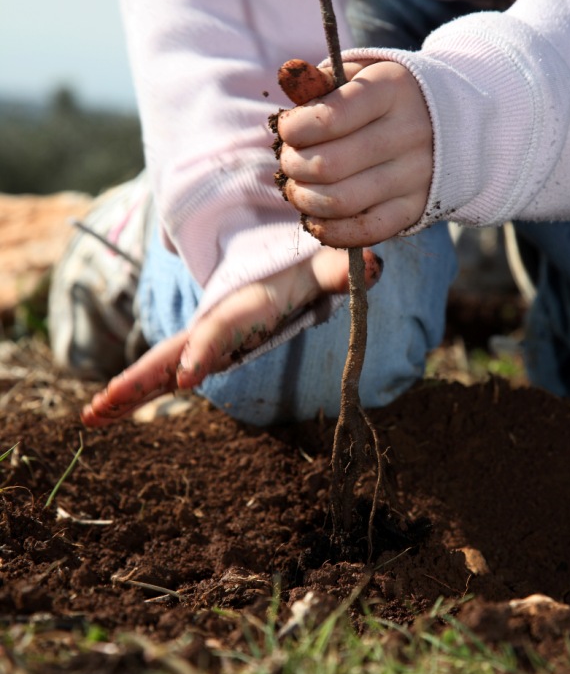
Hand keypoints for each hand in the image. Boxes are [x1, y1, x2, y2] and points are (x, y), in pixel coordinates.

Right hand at [81, 246, 382, 426]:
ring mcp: (206, 338)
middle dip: (141, 379)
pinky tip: (111, 414)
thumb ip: (345, 268)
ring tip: (92, 417)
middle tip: (103, 406)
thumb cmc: (308, 264)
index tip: (190, 377)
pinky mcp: (205, 350)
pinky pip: (167, 372)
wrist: (285, 257)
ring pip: (161, 365)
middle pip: (174, 352)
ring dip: (128, 390)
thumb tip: (372, 266)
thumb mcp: (328, 264)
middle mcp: (218, 322)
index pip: (224, 329)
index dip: (208, 349)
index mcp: (245, 304)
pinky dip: (139, 391)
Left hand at [277, 59, 432, 247]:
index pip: (328, 118)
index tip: (288, 130)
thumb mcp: (358, 74)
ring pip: (340, 201)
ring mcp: (415, 175)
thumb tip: (289, 78)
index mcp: (392, 90)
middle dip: (293, 165)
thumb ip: (319, 79)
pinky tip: (315, 217)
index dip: (294, 130)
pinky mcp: (415, 208)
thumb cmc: (383, 98)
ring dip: (304, 199)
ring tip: (298, 187)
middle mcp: (408, 133)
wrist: (448, 123)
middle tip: (290, 160)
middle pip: (328, 164)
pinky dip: (329, 230)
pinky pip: (365, 231)